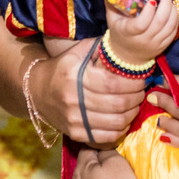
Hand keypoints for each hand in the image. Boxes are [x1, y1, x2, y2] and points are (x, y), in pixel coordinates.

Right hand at [30, 39, 144, 144]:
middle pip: (118, 104)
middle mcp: (73, 100)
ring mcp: (74, 119)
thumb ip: (99, 46)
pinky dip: (121, 130)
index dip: (133, 83)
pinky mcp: (75, 133)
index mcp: (75, 77)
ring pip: (116, 122)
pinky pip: (106, 137)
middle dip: (137, 98)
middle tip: (142, 93)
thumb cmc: (62, 68)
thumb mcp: (76, 51)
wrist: (36, 91)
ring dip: (132, 114)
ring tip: (135, 105)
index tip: (142, 80)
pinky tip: (124, 120)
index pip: (113, 83)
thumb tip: (125, 42)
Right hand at [105, 0, 177, 65]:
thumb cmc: (119, 32)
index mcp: (128, 32)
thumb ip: (112, 2)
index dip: (149, 11)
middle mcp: (143, 40)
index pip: (141, 23)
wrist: (126, 55)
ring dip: (173, 11)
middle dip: (166, 4)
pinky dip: (175, 19)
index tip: (152, 0)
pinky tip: (172, 11)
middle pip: (159, 22)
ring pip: (170, 26)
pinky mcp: (163, 46)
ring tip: (169, 1)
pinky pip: (174, 32)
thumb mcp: (112, 18)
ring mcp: (154, 44)